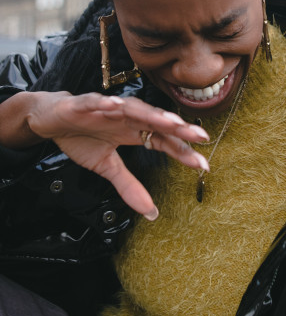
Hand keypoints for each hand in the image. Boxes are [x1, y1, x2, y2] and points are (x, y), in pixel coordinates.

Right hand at [26, 92, 208, 218]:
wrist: (51, 119)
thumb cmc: (82, 137)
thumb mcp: (107, 166)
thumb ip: (130, 186)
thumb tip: (151, 212)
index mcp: (135, 131)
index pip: (164, 141)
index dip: (183, 152)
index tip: (203, 165)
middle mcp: (128, 117)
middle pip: (157, 122)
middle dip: (179, 129)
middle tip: (200, 137)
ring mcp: (108, 109)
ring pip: (134, 109)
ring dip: (152, 114)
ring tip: (170, 121)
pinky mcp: (85, 104)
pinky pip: (97, 103)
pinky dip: (106, 103)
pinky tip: (116, 105)